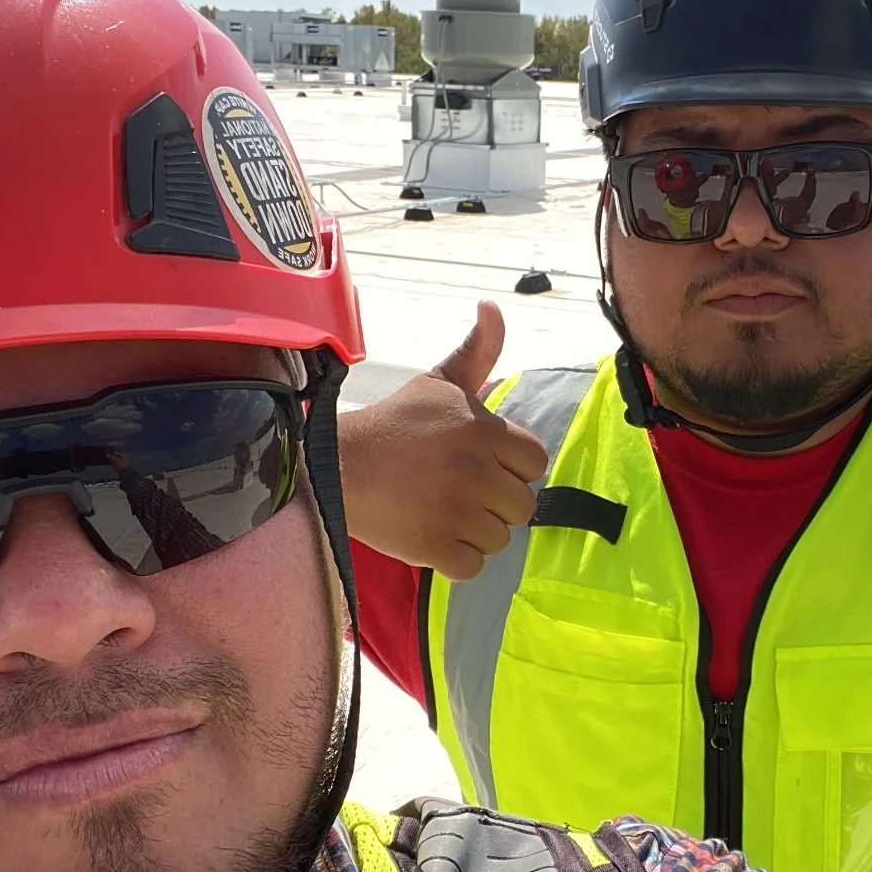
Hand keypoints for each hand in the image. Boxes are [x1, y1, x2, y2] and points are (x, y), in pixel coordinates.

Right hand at [339, 301, 549, 579]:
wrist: (337, 466)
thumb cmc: (393, 424)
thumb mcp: (437, 383)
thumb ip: (477, 351)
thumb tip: (493, 305)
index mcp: (483, 429)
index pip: (534, 462)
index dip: (511, 467)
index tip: (481, 465)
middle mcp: (474, 469)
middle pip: (523, 505)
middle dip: (496, 502)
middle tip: (459, 491)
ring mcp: (455, 510)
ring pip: (500, 538)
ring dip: (475, 532)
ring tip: (442, 512)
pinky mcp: (433, 546)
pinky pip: (473, 566)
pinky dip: (455, 559)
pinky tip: (432, 536)